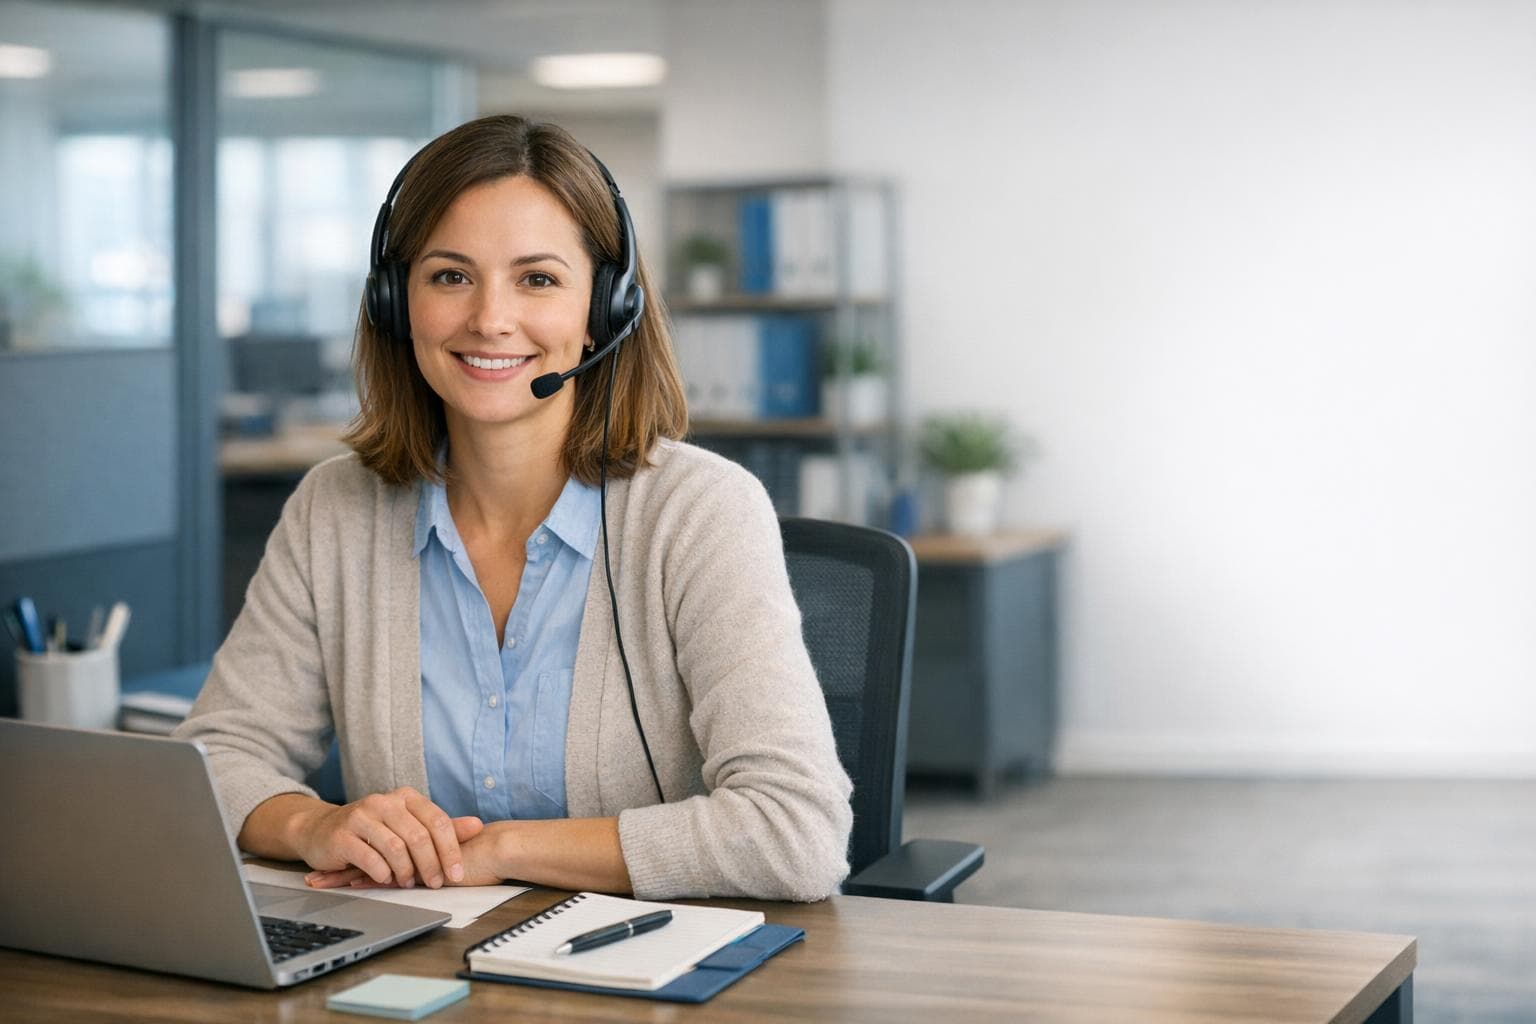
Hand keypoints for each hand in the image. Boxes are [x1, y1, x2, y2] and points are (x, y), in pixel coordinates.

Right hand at [306, 821, 511, 888]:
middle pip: (419, 836)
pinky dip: (383, 873)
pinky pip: (370, 857)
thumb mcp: (408, 825)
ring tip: (409, 883)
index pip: (437, 821)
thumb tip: (477, 825)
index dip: (450, 850)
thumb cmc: (372, 830)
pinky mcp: (342, 835)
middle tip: (436, 884)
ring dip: (407, 870)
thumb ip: (442, 827)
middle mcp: (384, 802)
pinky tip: (387, 880)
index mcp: (405, 797)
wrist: (321, 830)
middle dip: (431, 864)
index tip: (457, 874)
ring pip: (396, 847)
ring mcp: (361, 816)